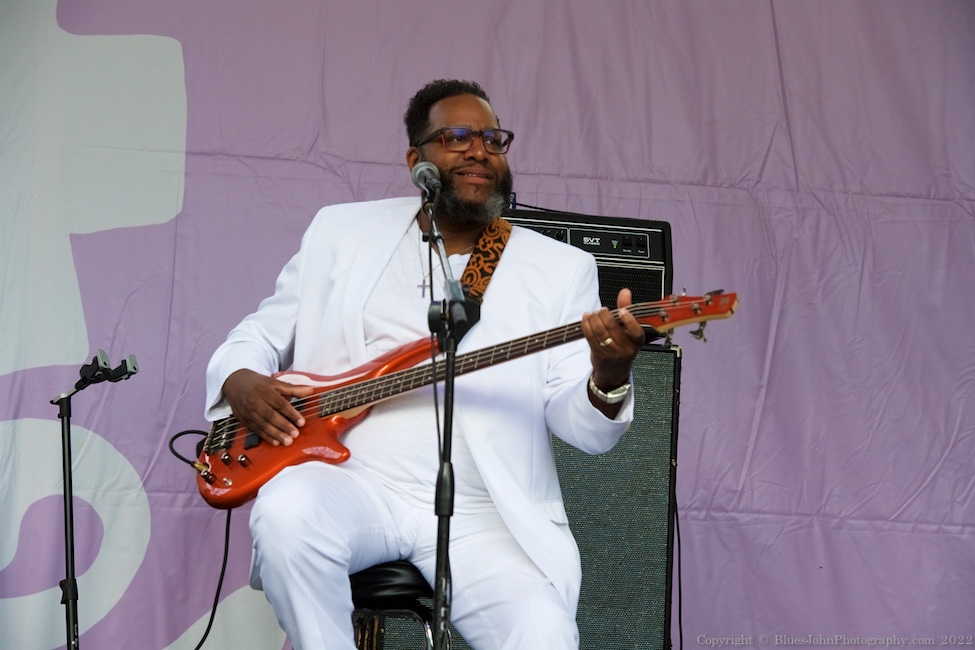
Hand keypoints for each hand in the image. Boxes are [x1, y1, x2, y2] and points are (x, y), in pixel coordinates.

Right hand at [221, 369, 315, 445]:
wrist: (235, 383)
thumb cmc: (258, 384)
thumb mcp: (275, 382)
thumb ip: (293, 388)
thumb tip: (310, 390)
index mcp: (264, 390)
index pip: (279, 403)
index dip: (291, 413)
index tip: (301, 422)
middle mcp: (254, 401)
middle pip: (270, 415)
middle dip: (284, 426)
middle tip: (295, 434)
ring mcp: (247, 411)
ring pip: (262, 425)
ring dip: (276, 434)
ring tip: (287, 441)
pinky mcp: (243, 419)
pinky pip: (256, 430)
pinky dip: (266, 437)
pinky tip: (275, 442)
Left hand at [581, 289, 645, 413]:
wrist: (614, 370)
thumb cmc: (622, 345)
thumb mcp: (628, 329)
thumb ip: (626, 308)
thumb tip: (625, 291)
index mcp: (637, 342)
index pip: (636, 332)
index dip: (629, 320)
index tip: (621, 311)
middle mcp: (626, 349)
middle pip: (613, 328)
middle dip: (604, 315)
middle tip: (601, 310)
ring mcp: (612, 353)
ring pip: (600, 332)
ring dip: (593, 319)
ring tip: (592, 314)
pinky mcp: (599, 354)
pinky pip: (590, 337)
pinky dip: (586, 325)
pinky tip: (586, 318)